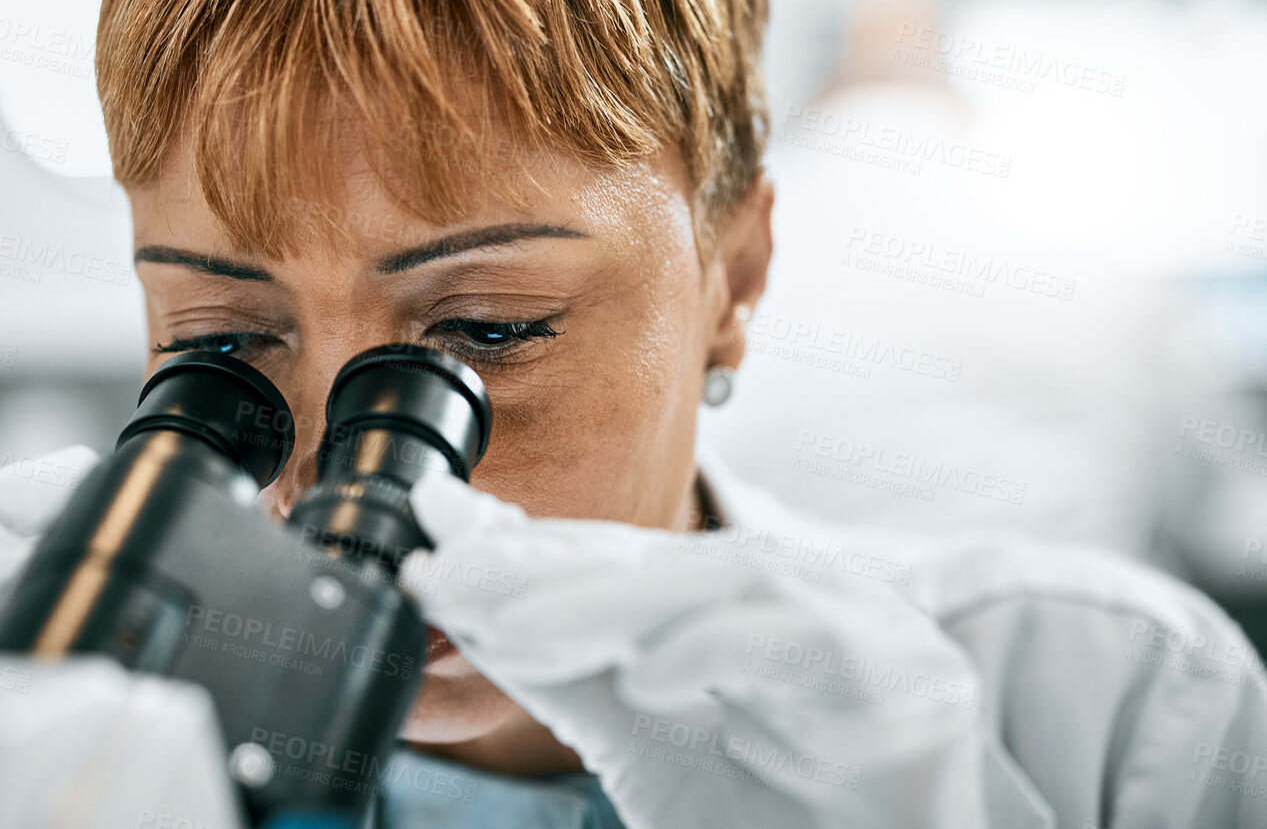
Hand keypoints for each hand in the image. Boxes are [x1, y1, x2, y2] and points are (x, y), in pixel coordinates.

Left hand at [400, 472, 1045, 827]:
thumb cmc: (781, 812)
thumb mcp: (643, 737)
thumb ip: (561, 666)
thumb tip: (465, 598)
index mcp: (720, 606)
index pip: (608, 558)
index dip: (518, 544)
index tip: (430, 530)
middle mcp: (781, 601)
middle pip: (652, 561)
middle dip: (540, 565)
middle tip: (447, 574)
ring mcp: (848, 628)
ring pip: (717, 584)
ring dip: (608, 603)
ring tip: (516, 631)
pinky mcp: (899, 681)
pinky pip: (801, 643)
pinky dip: (715, 651)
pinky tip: (646, 676)